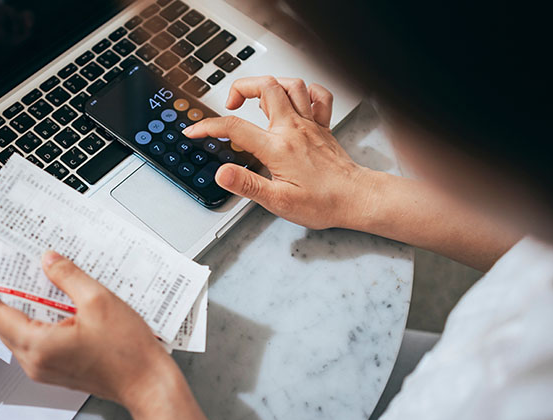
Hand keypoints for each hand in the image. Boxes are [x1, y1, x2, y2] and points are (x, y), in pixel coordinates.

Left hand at [0, 251, 175, 410]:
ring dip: (16, 311)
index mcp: (40, 345)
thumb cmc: (128, 352)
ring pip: (19, 334)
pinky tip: (46, 307)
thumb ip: (68, 277)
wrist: (147, 383)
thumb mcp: (98, 301)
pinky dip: (33, 323)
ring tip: (16, 287)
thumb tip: (48, 261)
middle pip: (5, 325)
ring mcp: (46, 369)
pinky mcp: (57, 370)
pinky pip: (34, 342)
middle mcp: (37, 361)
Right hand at [183, 76, 371, 229]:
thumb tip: (222, 173)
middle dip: (240, 87)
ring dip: (270, 85)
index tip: (195, 131)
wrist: (357, 198)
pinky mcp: (322, 126)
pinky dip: (304, 91)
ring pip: (290, 84)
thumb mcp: (278, 201)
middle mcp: (293, 129)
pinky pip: (317, 95)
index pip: (235, 127)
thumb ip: (247, 184)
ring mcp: (310, 124)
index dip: (208, 126)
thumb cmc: (323, 202)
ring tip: (256, 99)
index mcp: (277, 148)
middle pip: (265, 87)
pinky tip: (294, 100)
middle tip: (230, 105)